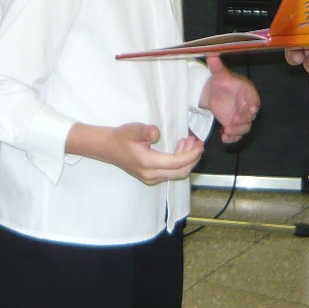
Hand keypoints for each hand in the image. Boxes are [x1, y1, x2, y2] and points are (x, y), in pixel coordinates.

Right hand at [67, 122, 203, 185]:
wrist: (108, 147)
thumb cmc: (121, 137)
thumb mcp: (133, 129)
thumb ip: (145, 131)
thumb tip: (157, 132)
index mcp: (148, 163)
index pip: (176, 163)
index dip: (191, 155)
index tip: (200, 145)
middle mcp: (151, 175)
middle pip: (180, 172)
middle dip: (192, 158)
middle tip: (197, 142)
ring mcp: (150, 178)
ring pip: (176, 173)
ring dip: (186, 159)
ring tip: (188, 142)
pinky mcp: (150, 177)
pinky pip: (170, 173)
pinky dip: (179, 162)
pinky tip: (178, 148)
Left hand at [202, 55, 260, 143]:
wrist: (215, 94)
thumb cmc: (222, 83)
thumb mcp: (219, 75)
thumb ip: (217, 67)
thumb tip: (211, 54)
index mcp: (247, 93)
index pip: (254, 99)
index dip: (254, 104)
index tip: (252, 109)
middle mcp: (247, 106)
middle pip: (249, 116)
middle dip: (243, 120)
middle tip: (233, 120)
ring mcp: (241, 118)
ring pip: (244, 128)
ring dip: (237, 131)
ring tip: (226, 131)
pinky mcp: (235, 126)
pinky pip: (236, 135)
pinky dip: (232, 139)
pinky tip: (224, 139)